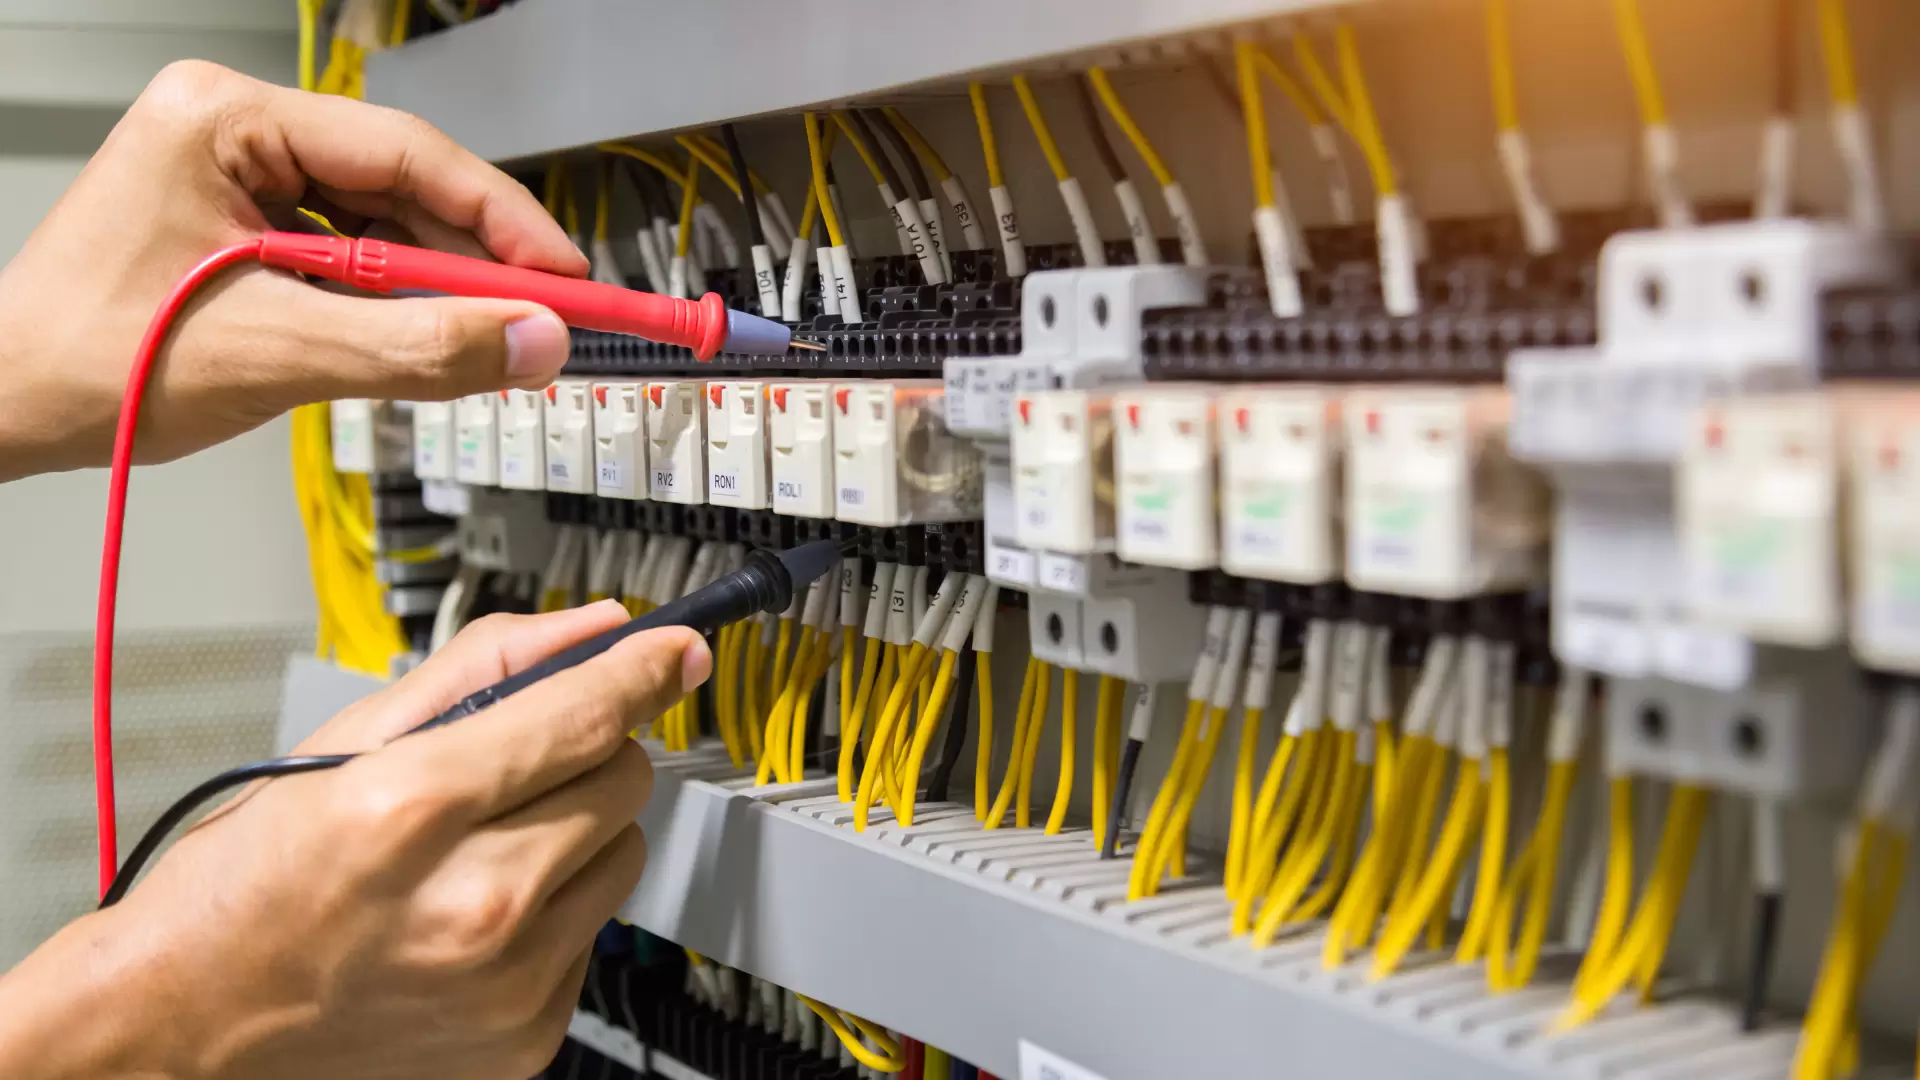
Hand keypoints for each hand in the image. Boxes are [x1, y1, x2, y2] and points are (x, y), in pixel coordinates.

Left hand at [0, 60, 587, 480]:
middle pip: (401, 185)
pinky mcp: (241, 227)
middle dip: (475, 259)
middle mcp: (232, 131)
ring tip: (486, 337)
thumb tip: (530, 342)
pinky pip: (346, 255)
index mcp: (225, 118)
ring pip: (380, 224)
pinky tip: (422, 336)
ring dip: (434, 286)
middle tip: (544, 317)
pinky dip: (391, 301)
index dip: (502, 217)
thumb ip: (419, 348)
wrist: (7, 409)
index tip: (565, 274)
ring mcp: (235, 178)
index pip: (406, 151)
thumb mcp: (279, 351)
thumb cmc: (91, 362)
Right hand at [0, 603, 709, 1079]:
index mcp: (414, 810)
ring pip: (625, 852)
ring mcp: (506, 982)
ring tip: (488, 843)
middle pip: (624, 780)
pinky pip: (596, 930)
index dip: (644, 668)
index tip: (677, 648)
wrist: (187, 1028)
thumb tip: (593, 629)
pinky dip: (557, 906)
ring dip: (580, 831)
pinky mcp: (526, 1035)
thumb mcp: (344, 742)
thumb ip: (483, 668)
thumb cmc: (248, 886)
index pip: (583, 715)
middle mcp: (473, 903)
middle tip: (519, 764)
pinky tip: (480, 910)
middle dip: (589, 753)